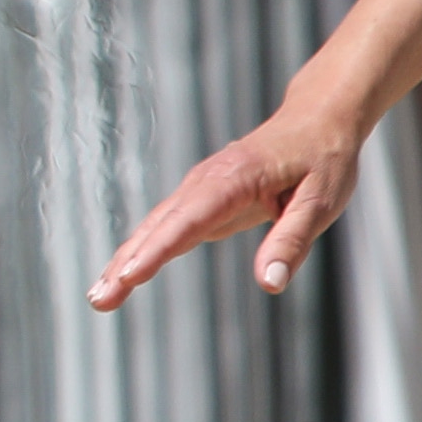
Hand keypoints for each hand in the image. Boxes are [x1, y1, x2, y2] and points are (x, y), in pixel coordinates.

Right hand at [101, 93, 372, 309]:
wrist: (316, 120)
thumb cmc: (323, 160)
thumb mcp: (321, 202)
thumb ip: (292, 241)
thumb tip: (269, 285)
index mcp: (232, 180)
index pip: (187, 222)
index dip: (156, 252)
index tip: (127, 278)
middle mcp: (204, 182)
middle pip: (157, 228)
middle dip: (125, 264)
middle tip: (98, 301)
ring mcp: (197, 190)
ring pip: (153, 228)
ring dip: (124, 261)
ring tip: (100, 298)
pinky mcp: (200, 200)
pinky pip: (164, 228)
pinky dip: (140, 252)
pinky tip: (123, 275)